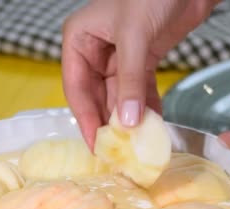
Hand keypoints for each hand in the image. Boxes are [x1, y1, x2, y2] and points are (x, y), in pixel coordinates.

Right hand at [62, 0, 217, 149]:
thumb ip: (130, 81)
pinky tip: (153, 125)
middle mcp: (94, 51)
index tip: (95, 145)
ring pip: (119, 97)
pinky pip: (139, 91)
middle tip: (118, 151)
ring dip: (129, 118)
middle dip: (108, 122)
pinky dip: (147, 107)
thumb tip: (127, 123)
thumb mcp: (135, 37)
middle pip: (96, 96)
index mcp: (79, 40)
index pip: (76, 87)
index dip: (85, 118)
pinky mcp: (142, 59)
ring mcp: (118, 57)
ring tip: (137, 143)